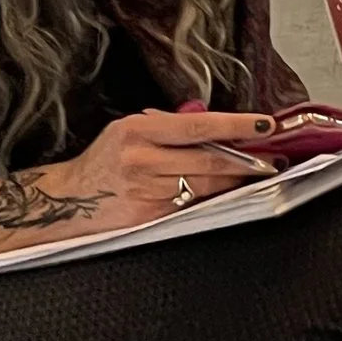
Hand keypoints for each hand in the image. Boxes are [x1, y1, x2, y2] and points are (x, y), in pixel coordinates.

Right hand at [0, 108, 280, 250]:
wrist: (69, 199)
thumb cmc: (105, 160)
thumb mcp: (132, 130)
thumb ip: (172, 126)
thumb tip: (220, 124)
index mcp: (139, 130)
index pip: (200, 126)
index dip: (237, 125)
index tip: (266, 124)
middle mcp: (142, 159)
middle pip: (210, 160)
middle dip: (247, 159)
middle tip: (272, 157)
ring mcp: (146, 190)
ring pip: (206, 185)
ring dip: (234, 180)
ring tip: (255, 173)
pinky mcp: (150, 216)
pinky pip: (192, 204)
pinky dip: (212, 197)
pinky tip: (223, 191)